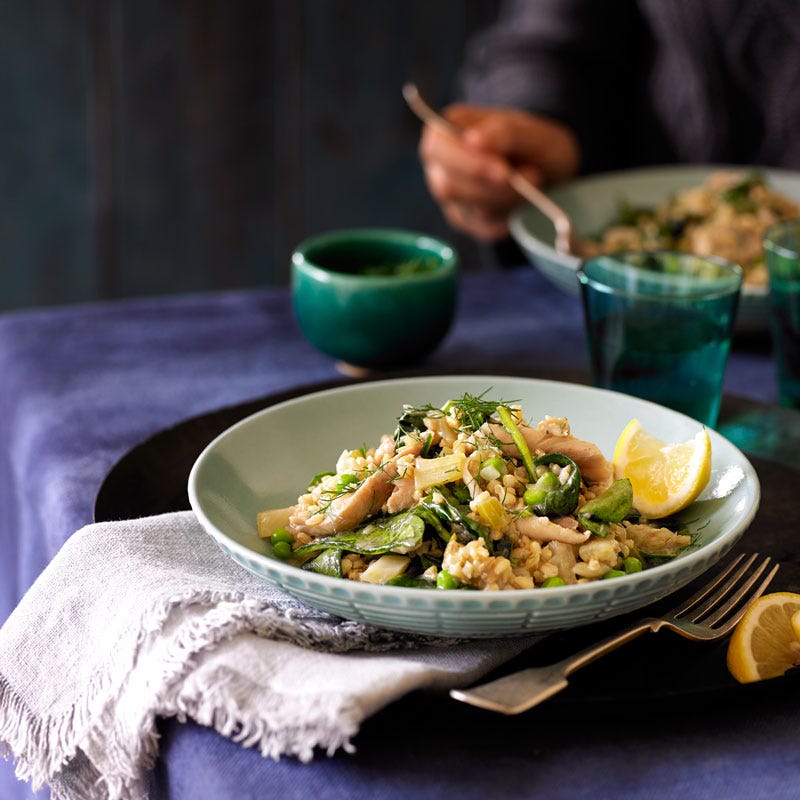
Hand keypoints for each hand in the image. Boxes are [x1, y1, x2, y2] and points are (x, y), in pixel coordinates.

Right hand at [418, 104, 579, 240]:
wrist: (546, 166)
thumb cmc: (529, 141)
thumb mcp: (524, 129)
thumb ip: (500, 132)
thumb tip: (473, 140)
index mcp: (443, 134)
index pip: (438, 149)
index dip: (469, 164)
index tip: (503, 173)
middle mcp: (439, 168)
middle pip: (450, 187)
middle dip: (494, 187)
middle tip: (533, 176)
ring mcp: (450, 199)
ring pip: (470, 209)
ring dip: (508, 198)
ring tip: (533, 179)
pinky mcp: (466, 222)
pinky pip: (485, 227)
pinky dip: (511, 215)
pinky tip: (524, 198)